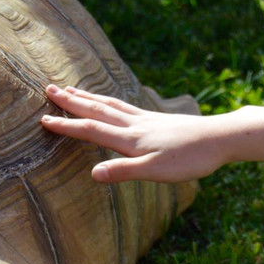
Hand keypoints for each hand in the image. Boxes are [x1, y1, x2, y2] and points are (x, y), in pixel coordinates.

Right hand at [42, 84, 222, 182]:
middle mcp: (134, 125)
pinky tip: (109, 102)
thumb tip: (93, 174)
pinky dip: (109, 100)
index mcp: (130, 139)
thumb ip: (123, 172)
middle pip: (96, 109)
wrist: (219, 138)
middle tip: (48, 89)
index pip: (91, 130)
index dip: (66, 125)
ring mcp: (144, 119)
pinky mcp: (155, 119)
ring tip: (70, 88)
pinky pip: (123, 106)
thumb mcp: (155, 171)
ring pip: (109, 104)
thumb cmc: (189, 159)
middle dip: (70, 101)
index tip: (44, 119)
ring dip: (87, 97)